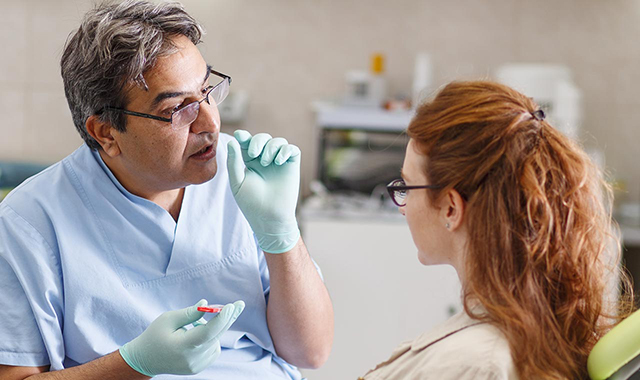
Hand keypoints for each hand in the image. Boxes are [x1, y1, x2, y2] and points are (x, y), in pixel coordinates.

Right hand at [119, 299, 244, 376]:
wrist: (145, 360)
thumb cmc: (155, 335)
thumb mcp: (168, 319)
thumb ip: (189, 313)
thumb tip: (207, 304)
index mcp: (182, 346)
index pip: (207, 333)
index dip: (221, 319)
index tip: (231, 306)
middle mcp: (192, 359)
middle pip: (216, 336)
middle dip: (228, 319)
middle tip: (239, 304)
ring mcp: (197, 365)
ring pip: (215, 341)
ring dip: (213, 329)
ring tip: (193, 326)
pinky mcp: (199, 368)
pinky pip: (213, 349)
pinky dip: (211, 339)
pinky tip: (197, 336)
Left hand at [227, 130, 300, 252]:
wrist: (269, 218)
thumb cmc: (251, 204)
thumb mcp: (237, 182)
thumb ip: (233, 162)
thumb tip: (232, 142)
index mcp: (250, 163)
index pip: (247, 143)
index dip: (244, 136)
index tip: (239, 135)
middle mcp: (265, 160)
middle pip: (263, 138)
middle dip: (257, 141)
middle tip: (253, 154)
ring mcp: (279, 163)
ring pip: (278, 141)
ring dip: (270, 147)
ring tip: (267, 162)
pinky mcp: (292, 166)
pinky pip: (292, 149)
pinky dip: (285, 150)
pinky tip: (278, 161)